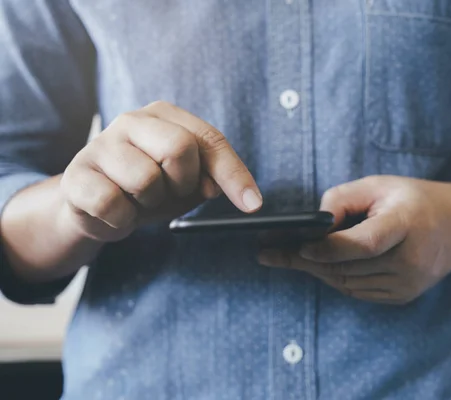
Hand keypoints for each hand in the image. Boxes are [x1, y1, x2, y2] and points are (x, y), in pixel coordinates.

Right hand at [60, 101, 261, 241]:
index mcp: (165, 115)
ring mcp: (101, 145)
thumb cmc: (147, 187)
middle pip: (179, 149)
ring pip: (146, 180)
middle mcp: (132, 120)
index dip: (234, 174)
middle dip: (183, 183)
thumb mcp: (187, 181)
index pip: (210, 140)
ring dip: (150, 204)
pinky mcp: (77, 175)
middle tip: (169, 192)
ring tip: (138, 200)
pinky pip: (113, 205)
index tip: (253, 204)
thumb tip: (216, 186)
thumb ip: (208, 177)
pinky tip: (117, 212)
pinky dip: (123, 220)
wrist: (94, 206)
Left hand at [258, 176, 450, 303]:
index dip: (328, 248)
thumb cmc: (414, 200)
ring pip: (346, 283)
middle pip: (347, 267)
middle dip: (304, 261)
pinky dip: (334, 277)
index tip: (297, 246)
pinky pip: (357, 290)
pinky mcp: (402, 296)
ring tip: (283, 257)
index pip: (364, 244)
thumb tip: (312, 225)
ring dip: (315, 270)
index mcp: (407, 224)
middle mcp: (410, 260)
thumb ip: (342, 199)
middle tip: (269, 254)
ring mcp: (408, 284)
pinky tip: (316, 265)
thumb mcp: (380, 185)